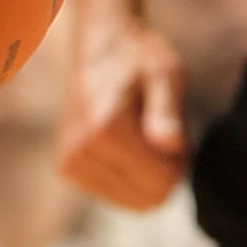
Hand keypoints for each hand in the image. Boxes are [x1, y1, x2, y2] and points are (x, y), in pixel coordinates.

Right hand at [57, 9, 189, 208]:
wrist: (99, 44)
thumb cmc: (138, 57)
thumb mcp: (166, 74)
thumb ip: (168, 112)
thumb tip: (170, 146)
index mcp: (105, 129)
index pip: (162, 183)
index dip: (180, 162)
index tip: (176, 131)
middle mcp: (80, 151)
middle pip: (148, 198)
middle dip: (163, 171)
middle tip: (161, 133)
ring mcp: (70, 163)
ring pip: (132, 201)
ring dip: (146, 173)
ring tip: (141, 135)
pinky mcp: (67, 168)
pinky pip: (115, 196)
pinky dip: (128, 176)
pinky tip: (125, 145)